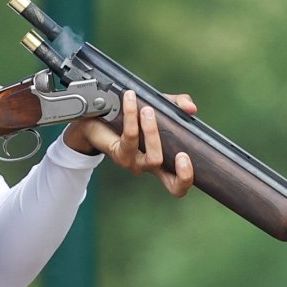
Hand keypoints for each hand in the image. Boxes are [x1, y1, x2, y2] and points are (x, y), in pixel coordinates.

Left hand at [63, 90, 196, 197]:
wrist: (94, 116)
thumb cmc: (129, 116)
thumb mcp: (158, 106)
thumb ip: (176, 105)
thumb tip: (191, 109)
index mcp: (162, 160)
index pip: (179, 182)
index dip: (187, 177)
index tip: (188, 156)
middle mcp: (149, 166)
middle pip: (173, 186)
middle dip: (182, 173)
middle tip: (183, 154)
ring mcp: (134, 163)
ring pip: (154, 158)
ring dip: (153, 132)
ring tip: (147, 109)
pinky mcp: (119, 154)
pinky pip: (130, 136)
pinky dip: (132, 116)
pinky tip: (130, 100)